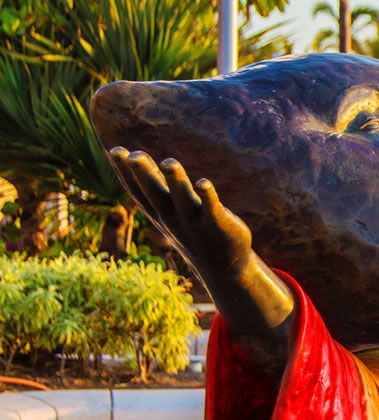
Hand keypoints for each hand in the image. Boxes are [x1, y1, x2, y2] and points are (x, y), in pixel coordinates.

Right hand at [108, 148, 253, 278]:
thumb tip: (136, 157)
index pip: (137, 191)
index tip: (114, 150)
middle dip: (144, 174)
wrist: (223, 268)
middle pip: (155, 194)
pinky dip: (207, 197)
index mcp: (159, 213)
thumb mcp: (169, 209)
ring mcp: (195, 222)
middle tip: (132, 154)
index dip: (124, 172)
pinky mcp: (218, 225)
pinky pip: (211, 209)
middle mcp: (173, 218)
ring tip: (168, 162)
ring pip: (182, 199)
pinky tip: (203, 183)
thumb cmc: (193, 231)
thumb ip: (156, 185)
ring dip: (176, 181)